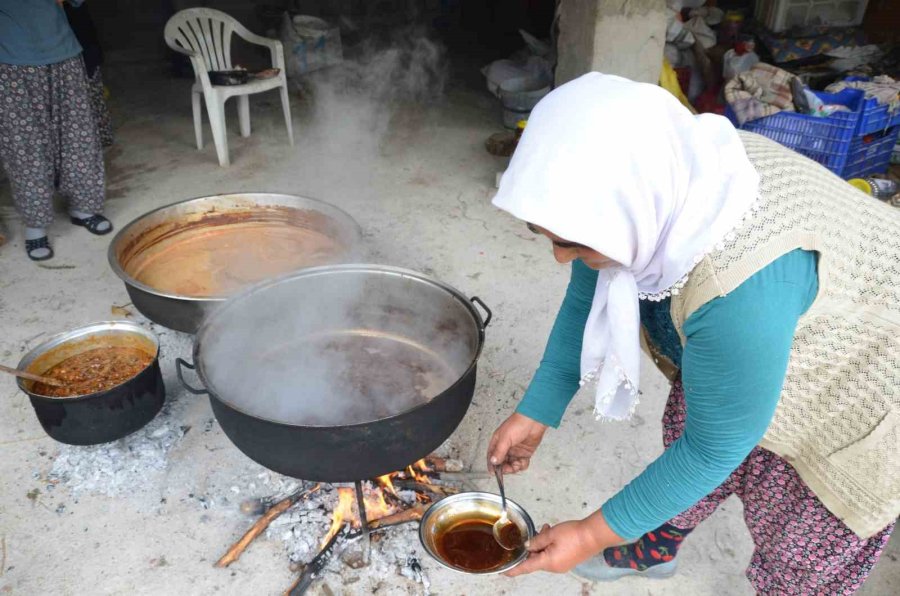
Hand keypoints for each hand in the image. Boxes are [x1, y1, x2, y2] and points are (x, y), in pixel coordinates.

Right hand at [487, 412, 547, 473]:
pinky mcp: (525, 453)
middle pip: (502, 462)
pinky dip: (522, 465)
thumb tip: (493, 461)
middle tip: (508, 469)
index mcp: (498, 442)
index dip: (492, 464)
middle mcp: (506, 447)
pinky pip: (521, 463)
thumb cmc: (518, 424)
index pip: (492, 455)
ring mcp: (515, 451)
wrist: (534, 421)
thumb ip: (499, 451)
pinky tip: (522, 462)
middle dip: (504, 467)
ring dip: (514, 467)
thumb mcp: (505, 438)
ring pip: (511, 464)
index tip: (493, 472)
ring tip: (516, 465)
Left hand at [505, 510, 623, 576]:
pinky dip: (550, 546)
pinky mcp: (568, 561)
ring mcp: (562, 565)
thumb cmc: (573, 534)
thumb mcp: (551, 534)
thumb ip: (536, 540)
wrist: (594, 535)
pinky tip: (553, 533)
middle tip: (536, 532)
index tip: (504, 571)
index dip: (514, 569)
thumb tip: (528, 546)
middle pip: (536, 559)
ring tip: (547, 529)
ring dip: (542, 544)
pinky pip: (553, 555)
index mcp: (548, 562)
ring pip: (545, 555)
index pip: (526, 568)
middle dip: (533, 547)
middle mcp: (554, 567)